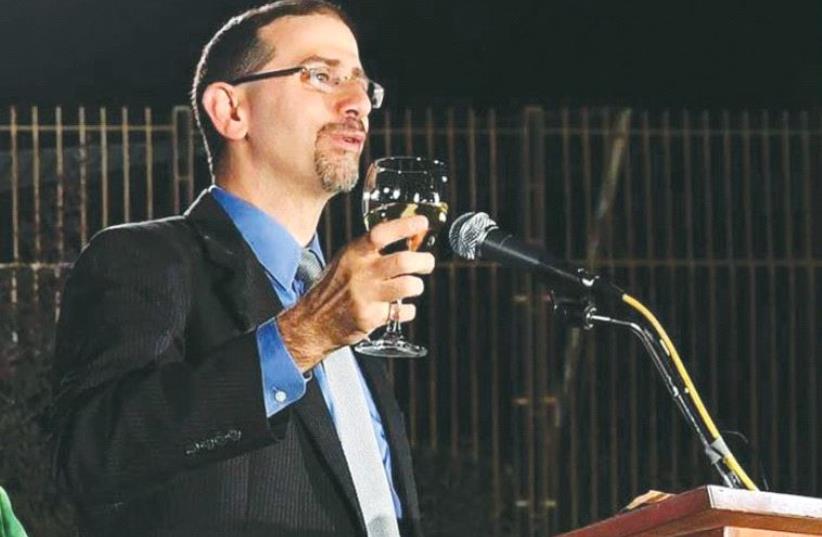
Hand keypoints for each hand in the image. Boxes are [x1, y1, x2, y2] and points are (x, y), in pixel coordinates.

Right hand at [276, 215, 434, 371]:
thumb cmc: (333, 288)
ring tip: (413, 286)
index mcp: (354, 254)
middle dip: (423, 261)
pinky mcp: (370, 317)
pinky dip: (407, 310)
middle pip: (403, 262)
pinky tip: (401, 308)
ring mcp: (366, 296)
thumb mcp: (346, 260)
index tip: (422, 223)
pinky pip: (402, 312)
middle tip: (427, 262)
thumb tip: (407, 239)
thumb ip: (370, 251)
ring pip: (407, 286)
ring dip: (417, 285)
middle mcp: (361, 273)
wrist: (313, 321)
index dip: (405, 226)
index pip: (381, 233)